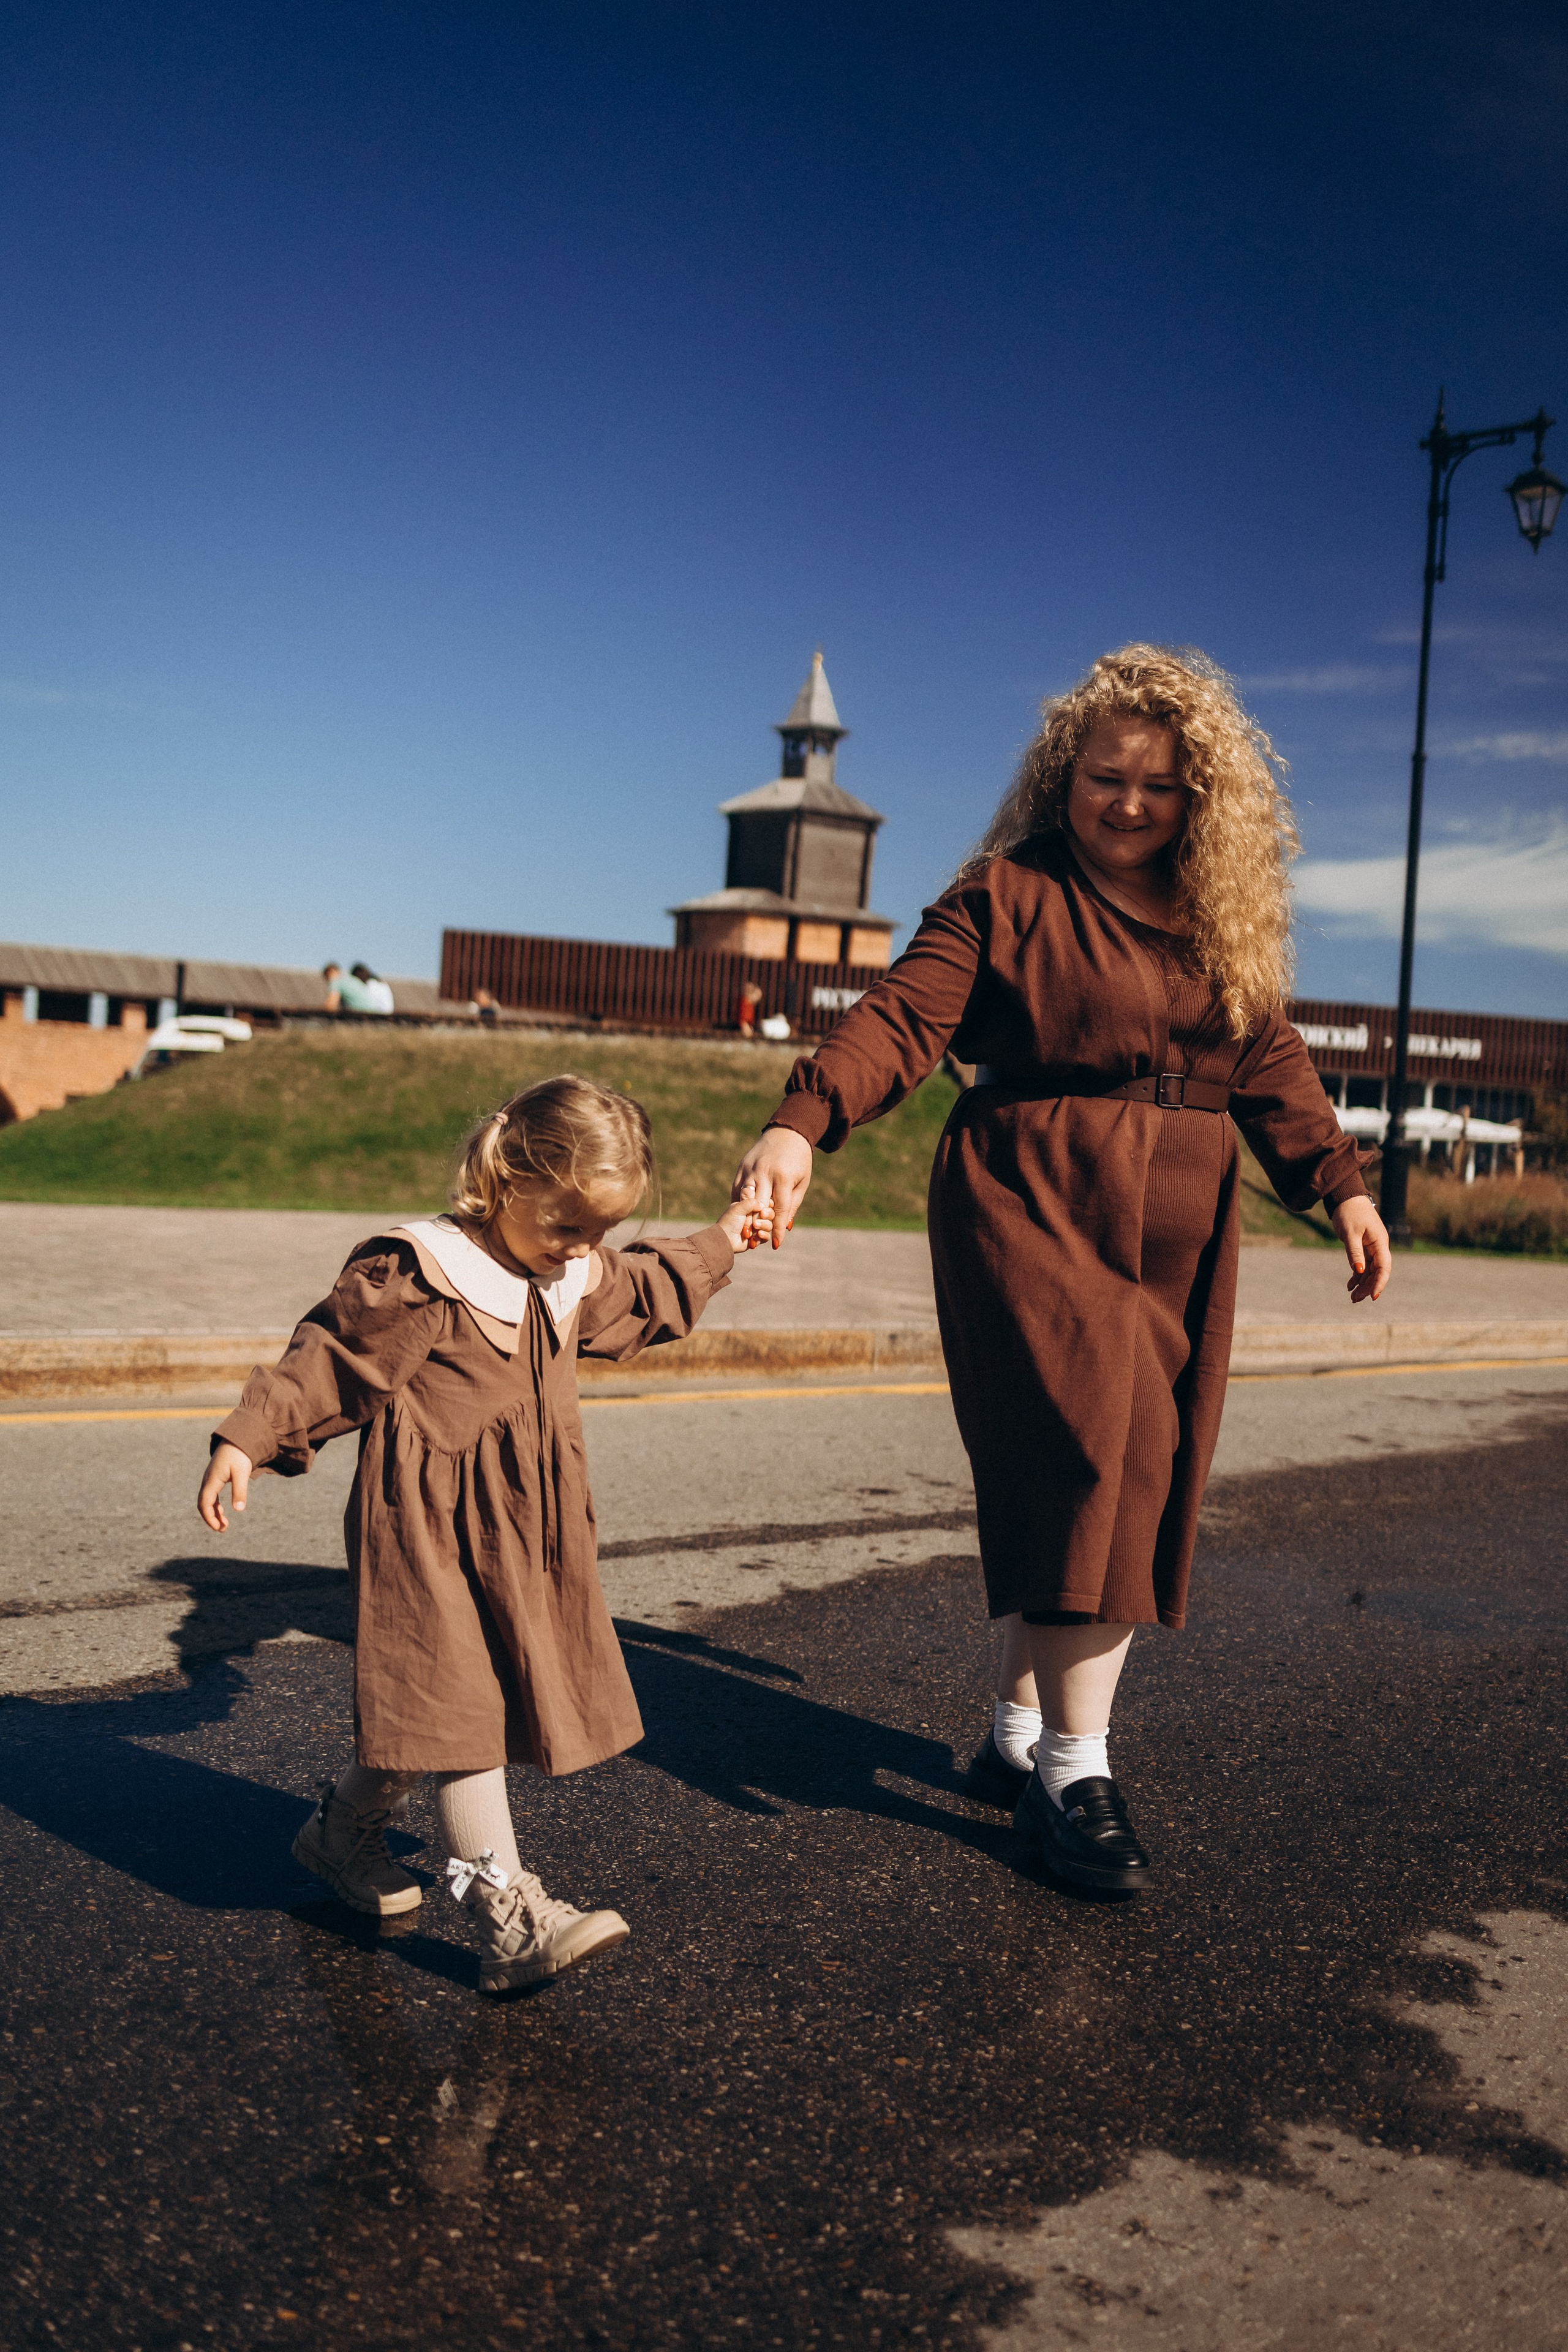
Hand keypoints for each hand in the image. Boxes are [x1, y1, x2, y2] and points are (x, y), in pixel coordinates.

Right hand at [198, 1441, 252, 1531]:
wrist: (237, 1439)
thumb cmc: (240, 1455)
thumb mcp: (242, 1473)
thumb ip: (240, 1491)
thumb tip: (239, 1510)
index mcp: (212, 1480)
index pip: (205, 1503)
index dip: (210, 1517)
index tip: (219, 1528)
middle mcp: (208, 1480)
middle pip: (203, 1504)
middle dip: (211, 1518)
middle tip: (223, 1529)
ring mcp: (210, 1479)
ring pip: (207, 1500)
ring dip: (214, 1513)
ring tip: (224, 1524)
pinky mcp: (215, 1478)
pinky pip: (211, 1495)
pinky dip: (215, 1505)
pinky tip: (223, 1511)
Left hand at [716, 1179, 774, 1254]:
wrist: (725, 1239)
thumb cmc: (729, 1222)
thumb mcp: (738, 1207)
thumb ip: (751, 1202)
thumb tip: (763, 1204)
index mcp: (749, 1206)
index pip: (765, 1203)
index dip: (767, 1205)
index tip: (763, 1208)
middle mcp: (754, 1216)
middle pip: (770, 1214)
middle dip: (767, 1216)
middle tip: (761, 1216)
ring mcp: (756, 1228)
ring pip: (770, 1225)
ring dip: (764, 1226)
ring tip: (755, 1227)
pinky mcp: (757, 1238)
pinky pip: (767, 1237)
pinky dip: (763, 1236)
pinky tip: (757, 1235)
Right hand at [732, 1126, 812, 1248]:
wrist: (786, 1133)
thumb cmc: (799, 1161)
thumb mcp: (801, 1183)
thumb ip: (791, 1205)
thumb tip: (782, 1227)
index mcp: (782, 1177)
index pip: (778, 1209)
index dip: (776, 1229)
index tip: (775, 1244)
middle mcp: (763, 1173)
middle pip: (757, 1205)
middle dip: (757, 1225)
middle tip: (756, 1242)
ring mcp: (750, 1169)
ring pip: (743, 1198)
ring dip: (745, 1216)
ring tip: (747, 1232)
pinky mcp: (741, 1167)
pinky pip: (737, 1189)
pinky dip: (739, 1203)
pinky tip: (741, 1215)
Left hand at [1332, 1196, 1390, 1303]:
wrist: (1346, 1197)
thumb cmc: (1349, 1212)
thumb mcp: (1350, 1233)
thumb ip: (1355, 1252)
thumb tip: (1360, 1272)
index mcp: (1379, 1242)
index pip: (1384, 1266)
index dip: (1380, 1282)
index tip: (1373, 1296)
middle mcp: (1378, 1246)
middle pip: (1377, 1271)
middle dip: (1368, 1287)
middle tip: (1355, 1300)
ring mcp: (1372, 1247)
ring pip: (1370, 1270)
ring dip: (1362, 1284)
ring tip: (1352, 1298)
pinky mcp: (1364, 1247)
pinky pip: (1363, 1265)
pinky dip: (1357, 1275)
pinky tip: (1350, 1286)